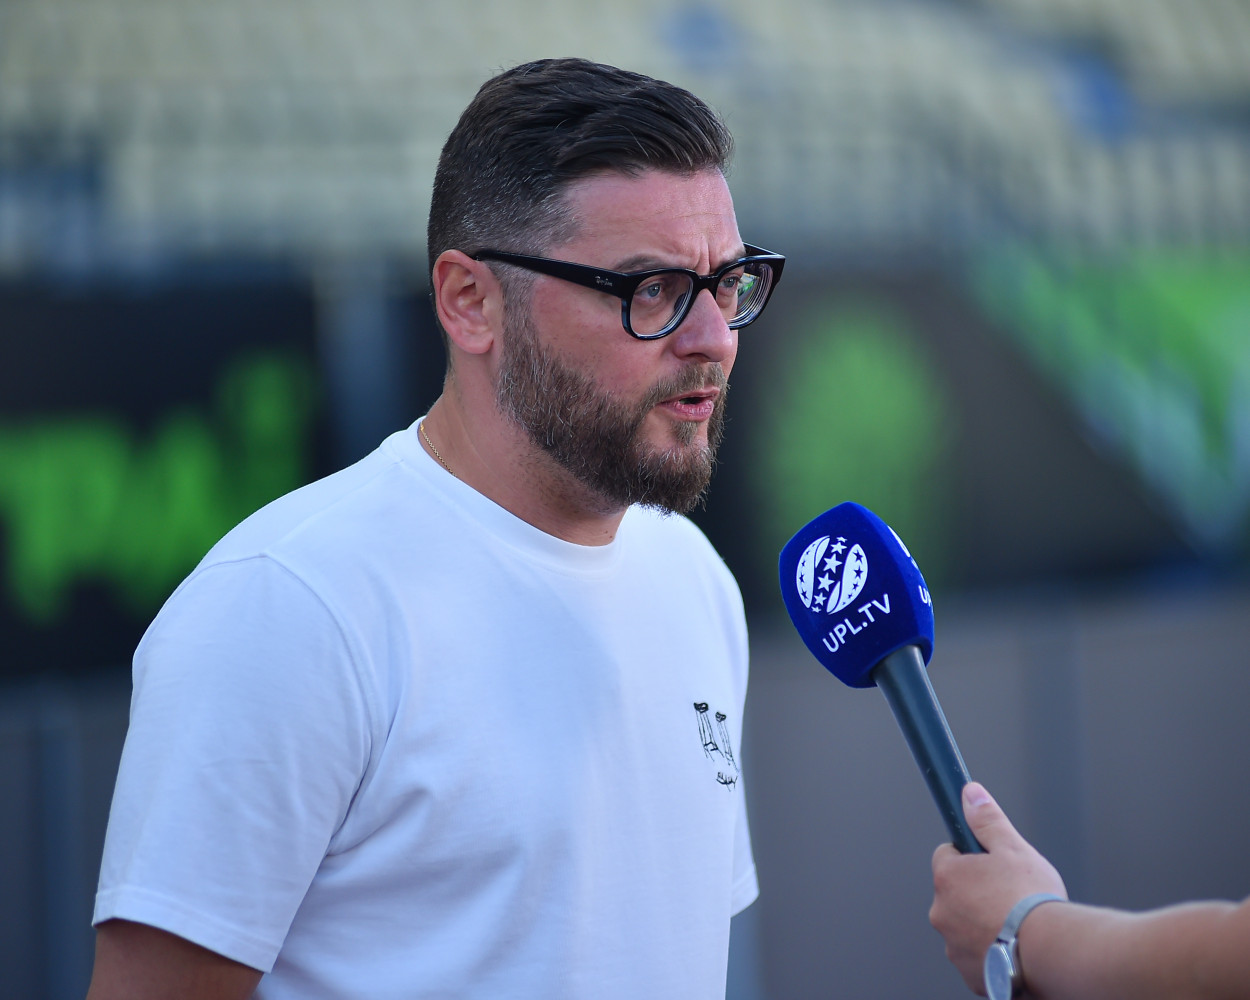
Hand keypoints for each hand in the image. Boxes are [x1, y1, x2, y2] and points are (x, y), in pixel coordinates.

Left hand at [930, 783, 1067, 994]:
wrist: (1051, 952)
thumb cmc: (1032, 900)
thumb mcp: (1012, 848)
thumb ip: (988, 820)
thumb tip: (970, 793)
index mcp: (947, 877)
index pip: (948, 856)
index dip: (971, 857)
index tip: (992, 864)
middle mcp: (941, 912)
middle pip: (956, 894)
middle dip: (978, 893)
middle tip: (1011, 898)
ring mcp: (953, 946)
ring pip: (966, 927)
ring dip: (985, 925)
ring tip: (1018, 927)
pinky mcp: (969, 974)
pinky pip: (977, 957)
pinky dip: (993, 954)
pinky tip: (1017, 951)